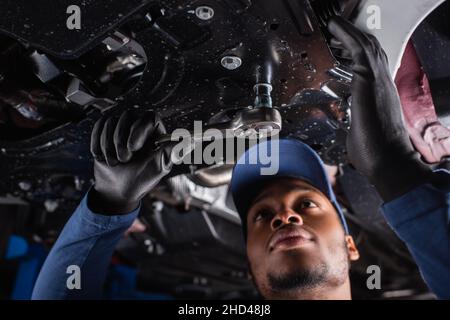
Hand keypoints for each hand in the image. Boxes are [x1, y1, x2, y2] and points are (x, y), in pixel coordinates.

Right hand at [89, 110, 172, 213]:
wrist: (118, 190)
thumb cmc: (141, 180)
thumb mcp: (158, 168)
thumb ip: (172, 152)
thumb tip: (191, 141)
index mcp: (155, 133)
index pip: (149, 117)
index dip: (139, 129)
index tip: (132, 148)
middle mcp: (139, 127)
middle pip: (127, 116)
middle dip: (120, 141)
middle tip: (124, 160)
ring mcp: (121, 128)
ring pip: (111, 121)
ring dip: (109, 146)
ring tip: (115, 162)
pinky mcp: (105, 131)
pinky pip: (99, 126)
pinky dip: (98, 144)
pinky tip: (104, 157)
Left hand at [328, 16, 430, 200]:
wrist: (388, 162)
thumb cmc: (376, 154)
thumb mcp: (361, 133)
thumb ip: (355, 125)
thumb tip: (350, 131)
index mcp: (381, 95)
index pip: (374, 66)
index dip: (361, 52)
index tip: (347, 45)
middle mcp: (383, 84)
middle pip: (372, 50)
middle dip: (355, 36)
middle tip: (338, 29)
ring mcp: (379, 80)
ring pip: (367, 44)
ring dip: (350, 31)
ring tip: (334, 23)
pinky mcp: (370, 80)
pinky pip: (359, 48)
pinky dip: (346, 34)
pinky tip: (334, 26)